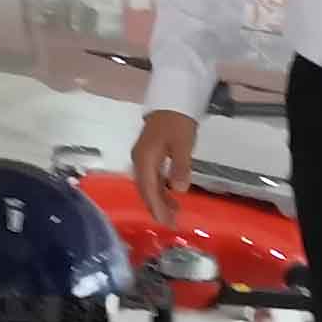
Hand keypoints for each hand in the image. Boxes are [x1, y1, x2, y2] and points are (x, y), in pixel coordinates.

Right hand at [127, 109, 197, 228]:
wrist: (173, 98)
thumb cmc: (178, 121)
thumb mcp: (182, 143)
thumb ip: (180, 166)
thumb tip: (178, 189)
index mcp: (144, 159)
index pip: (148, 190)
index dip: (157, 208)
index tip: (167, 223)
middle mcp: (139, 160)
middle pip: (145, 190)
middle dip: (157, 208)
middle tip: (171, 223)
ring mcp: (142, 157)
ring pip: (148, 184)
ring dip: (159, 199)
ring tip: (174, 212)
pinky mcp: (149, 154)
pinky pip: (152, 177)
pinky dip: (160, 189)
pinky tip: (171, 194)